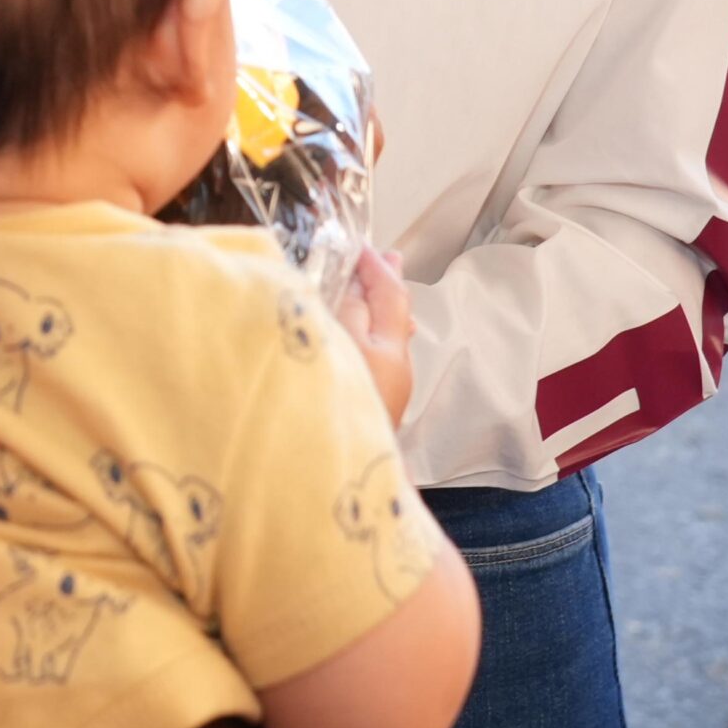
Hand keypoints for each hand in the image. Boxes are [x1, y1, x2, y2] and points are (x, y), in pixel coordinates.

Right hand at [335, 246, 413, 426]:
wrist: (334, 483)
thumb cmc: (331, 405)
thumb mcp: (334, 346)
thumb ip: (345, 312)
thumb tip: (356, 284)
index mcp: (388, 349)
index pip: (388, 293)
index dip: (374, 265)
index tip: (357, 243)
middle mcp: (396, 369)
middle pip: (394, 315)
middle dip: (386, 284)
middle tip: (385, 256)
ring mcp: (387, 391)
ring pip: (387, 336)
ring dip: (377, 307)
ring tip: (371, 289)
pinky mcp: (372, 408)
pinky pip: (376, 355)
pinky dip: (368, 332)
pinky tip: (357, 336)